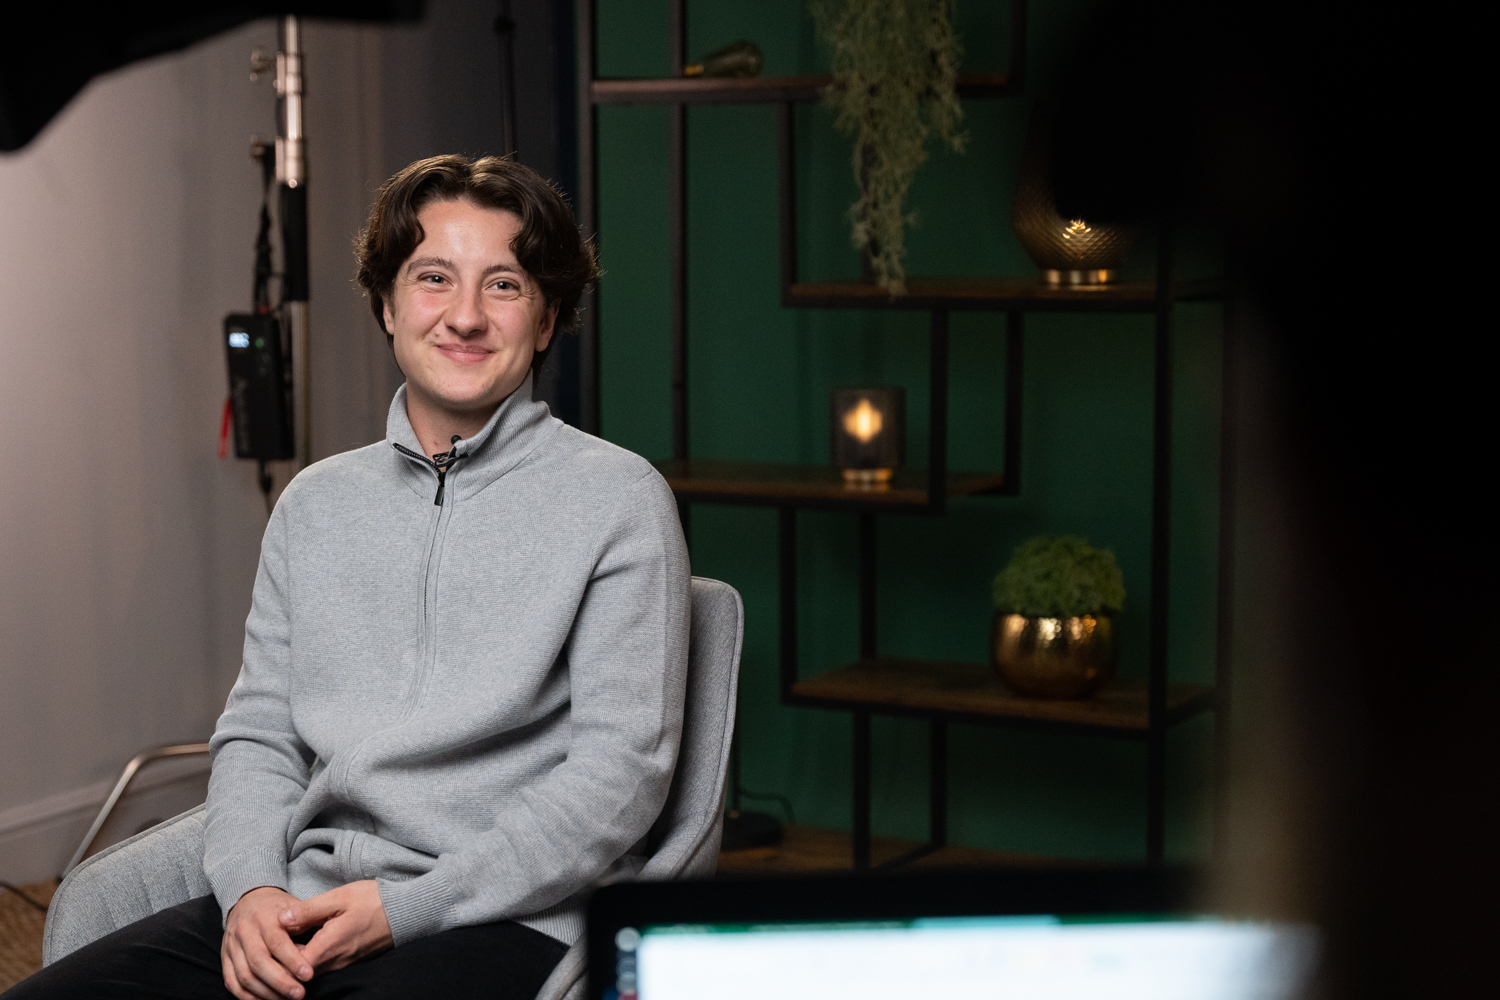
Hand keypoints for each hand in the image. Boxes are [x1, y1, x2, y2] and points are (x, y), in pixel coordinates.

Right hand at [223, 886, 313, 999]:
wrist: (248, 900)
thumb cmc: (278, 907)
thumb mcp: (294, 906)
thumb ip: (306, 923)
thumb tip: (318, 946)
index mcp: (265, 917)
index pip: (277, 942)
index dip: (293, 961)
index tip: (308, 975)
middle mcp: (245, 932)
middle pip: (258, 962)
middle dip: (280, 982)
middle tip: (299, 994)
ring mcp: (232, 946)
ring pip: (244, 975)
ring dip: (265, 992)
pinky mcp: (225, 957)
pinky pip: (231, 981)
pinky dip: (246, 996)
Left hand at [279, 880, 393, 975]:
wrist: (407, 912)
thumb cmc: (374, 901)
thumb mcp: (339, 897)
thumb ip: (308, 909)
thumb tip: (281, 919)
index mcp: (329, 946)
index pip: (292, 967)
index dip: (277, 960)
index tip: (268, 945)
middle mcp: (336, 961)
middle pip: (300, 973)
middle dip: (284, 963)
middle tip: (271, 946)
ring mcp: (345, 963)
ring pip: (312, 970)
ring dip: (297, 962)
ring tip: (285, 944)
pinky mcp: (352, 960)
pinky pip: (325, 966)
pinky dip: (311, 960)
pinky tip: (307, 943)